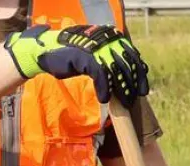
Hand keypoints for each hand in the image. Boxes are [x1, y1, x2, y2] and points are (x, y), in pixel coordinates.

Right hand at [4, 25, 147, 105]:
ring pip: (116, 72)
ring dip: (121, 91)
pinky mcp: (86, 57)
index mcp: (112, 38)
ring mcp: (96, 48)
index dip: (140, 76)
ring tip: (123, 103)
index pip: (133, 58)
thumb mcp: (96, 58)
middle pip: (127, 66)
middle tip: (132, 100)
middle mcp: (106, 41)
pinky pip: (101, 76)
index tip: (144, 92)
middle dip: (132, 86)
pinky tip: (103, 99)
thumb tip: (135, 77)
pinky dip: (104, 90)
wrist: (46, 53)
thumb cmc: (73, 58)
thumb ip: (113, 63)